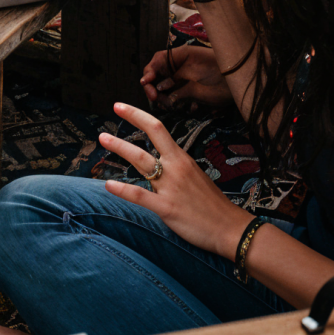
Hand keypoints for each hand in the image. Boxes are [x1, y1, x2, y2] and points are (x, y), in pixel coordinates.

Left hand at [99, 102, 243, 256]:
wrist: (230, 228)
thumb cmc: (212, 205)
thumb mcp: (195, 178)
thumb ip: (176, 169)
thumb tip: (160, 164)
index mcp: (182, 159)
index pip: (159, 128)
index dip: (138, 114)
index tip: (120, 107)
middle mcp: (176, 168)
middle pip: (151, 136)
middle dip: (130, 120)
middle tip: (112, 110)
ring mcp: (171, 187)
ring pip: (141, 161)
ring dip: (120, 148)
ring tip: (103, 138)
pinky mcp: (167, 208)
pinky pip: (140, 195)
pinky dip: (123, 189)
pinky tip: (108, 184)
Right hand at [140, 36, 235, 115]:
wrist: (244, 86)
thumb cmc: (226, 80)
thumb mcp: (201, 83)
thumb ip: (179, 86)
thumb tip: (160, 91)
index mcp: (183, 56)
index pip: (158, 60)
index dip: (149, 71)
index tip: (147, 83)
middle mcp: (181, 65)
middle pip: (158, 74)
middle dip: (153, 87)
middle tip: (156, 99)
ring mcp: (185, 77)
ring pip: (164, 87)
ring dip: (163, 97)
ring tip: (170, 105)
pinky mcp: (190, 89)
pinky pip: (175, 95)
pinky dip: (174, 102)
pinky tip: (183, 107)